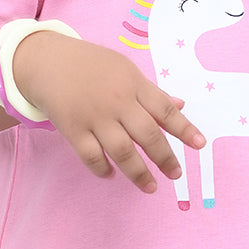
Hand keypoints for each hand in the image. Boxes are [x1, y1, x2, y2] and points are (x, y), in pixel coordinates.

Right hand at [11, 32, 204, 192]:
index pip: (164, 109)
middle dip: (164, 157)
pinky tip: (112, 175)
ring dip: (138, 171)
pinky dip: (103, 169)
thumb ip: (151, 92)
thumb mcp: (125, 70)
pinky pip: (91, 156)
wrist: (49, 61)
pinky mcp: (72, 129)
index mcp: (134, 84)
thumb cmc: (92, 65)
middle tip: (175, 174)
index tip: (200, 144)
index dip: (184, 128)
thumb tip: (180, 106)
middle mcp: (117, 101)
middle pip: (147, 133)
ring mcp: (94, 117)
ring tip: (150, 186)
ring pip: (121, 150)